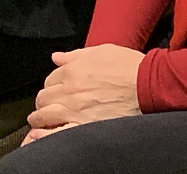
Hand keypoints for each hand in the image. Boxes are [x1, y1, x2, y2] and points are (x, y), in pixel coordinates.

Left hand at [27, 46, 142, 134]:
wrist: (148, 85)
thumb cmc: (129, 66)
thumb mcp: (103, 51)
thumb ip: (76, 55)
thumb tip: (56, 57)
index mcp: (73, 71)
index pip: (50, 80)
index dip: (52, 85)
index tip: (56, 89)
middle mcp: (69, 91)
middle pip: (43, 98)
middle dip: (43, 101)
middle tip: (47, 105)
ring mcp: (74, 111)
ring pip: (43, 116)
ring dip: (39, 118)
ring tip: (41, 122)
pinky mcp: (83, 127)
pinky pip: (55, 135)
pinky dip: (43, 136)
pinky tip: (38, 136)